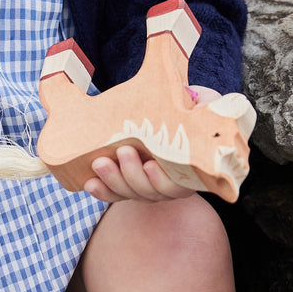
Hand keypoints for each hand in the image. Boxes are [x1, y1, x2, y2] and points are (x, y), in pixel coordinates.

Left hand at [82, 84, 220, 203]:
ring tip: (100, 162)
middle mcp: (168, 185)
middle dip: (132, 175)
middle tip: (122, 151)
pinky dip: (102, 190)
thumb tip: (202, 98)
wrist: (165, 114)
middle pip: (150, 192)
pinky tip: (89, 182)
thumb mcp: (198, 105)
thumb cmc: (185, 110)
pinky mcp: (126, 184)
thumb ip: (202, 105)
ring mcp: (146, 187)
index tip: (151, 164)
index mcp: (189, 171)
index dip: (162, 180)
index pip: (177, 186)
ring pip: (129, 193)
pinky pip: (114, 193)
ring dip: (113, 180)